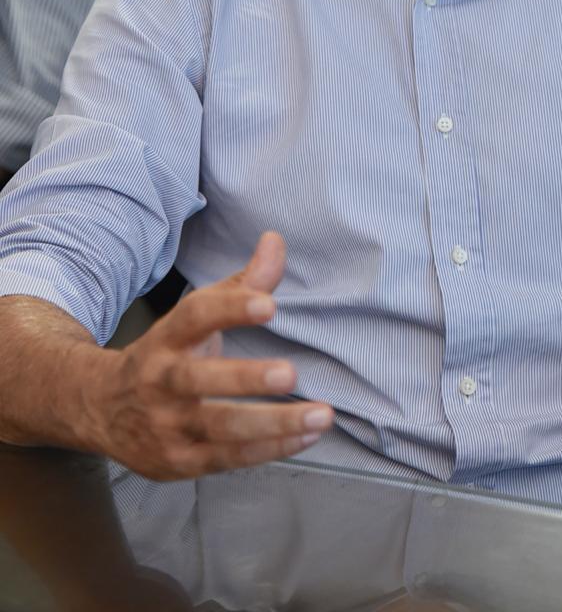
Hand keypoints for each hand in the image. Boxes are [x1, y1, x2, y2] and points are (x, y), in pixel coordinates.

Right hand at [84, 232, 332, 478]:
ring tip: (320, 414)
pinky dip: (273, 447)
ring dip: (274, 424)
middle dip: (246, 378)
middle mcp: (162, 381)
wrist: (100, 410)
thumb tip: (276, 240)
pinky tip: (308, 434)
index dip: (230, 308)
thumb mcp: (195, 316)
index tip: (267, 304)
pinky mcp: (182, 462)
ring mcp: (169, 425)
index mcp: (166, 337)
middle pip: (200, 380)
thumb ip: (242, 283)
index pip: (194, 316)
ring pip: (221, 427)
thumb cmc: (168, 354)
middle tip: (290, 372)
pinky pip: (231, 457)